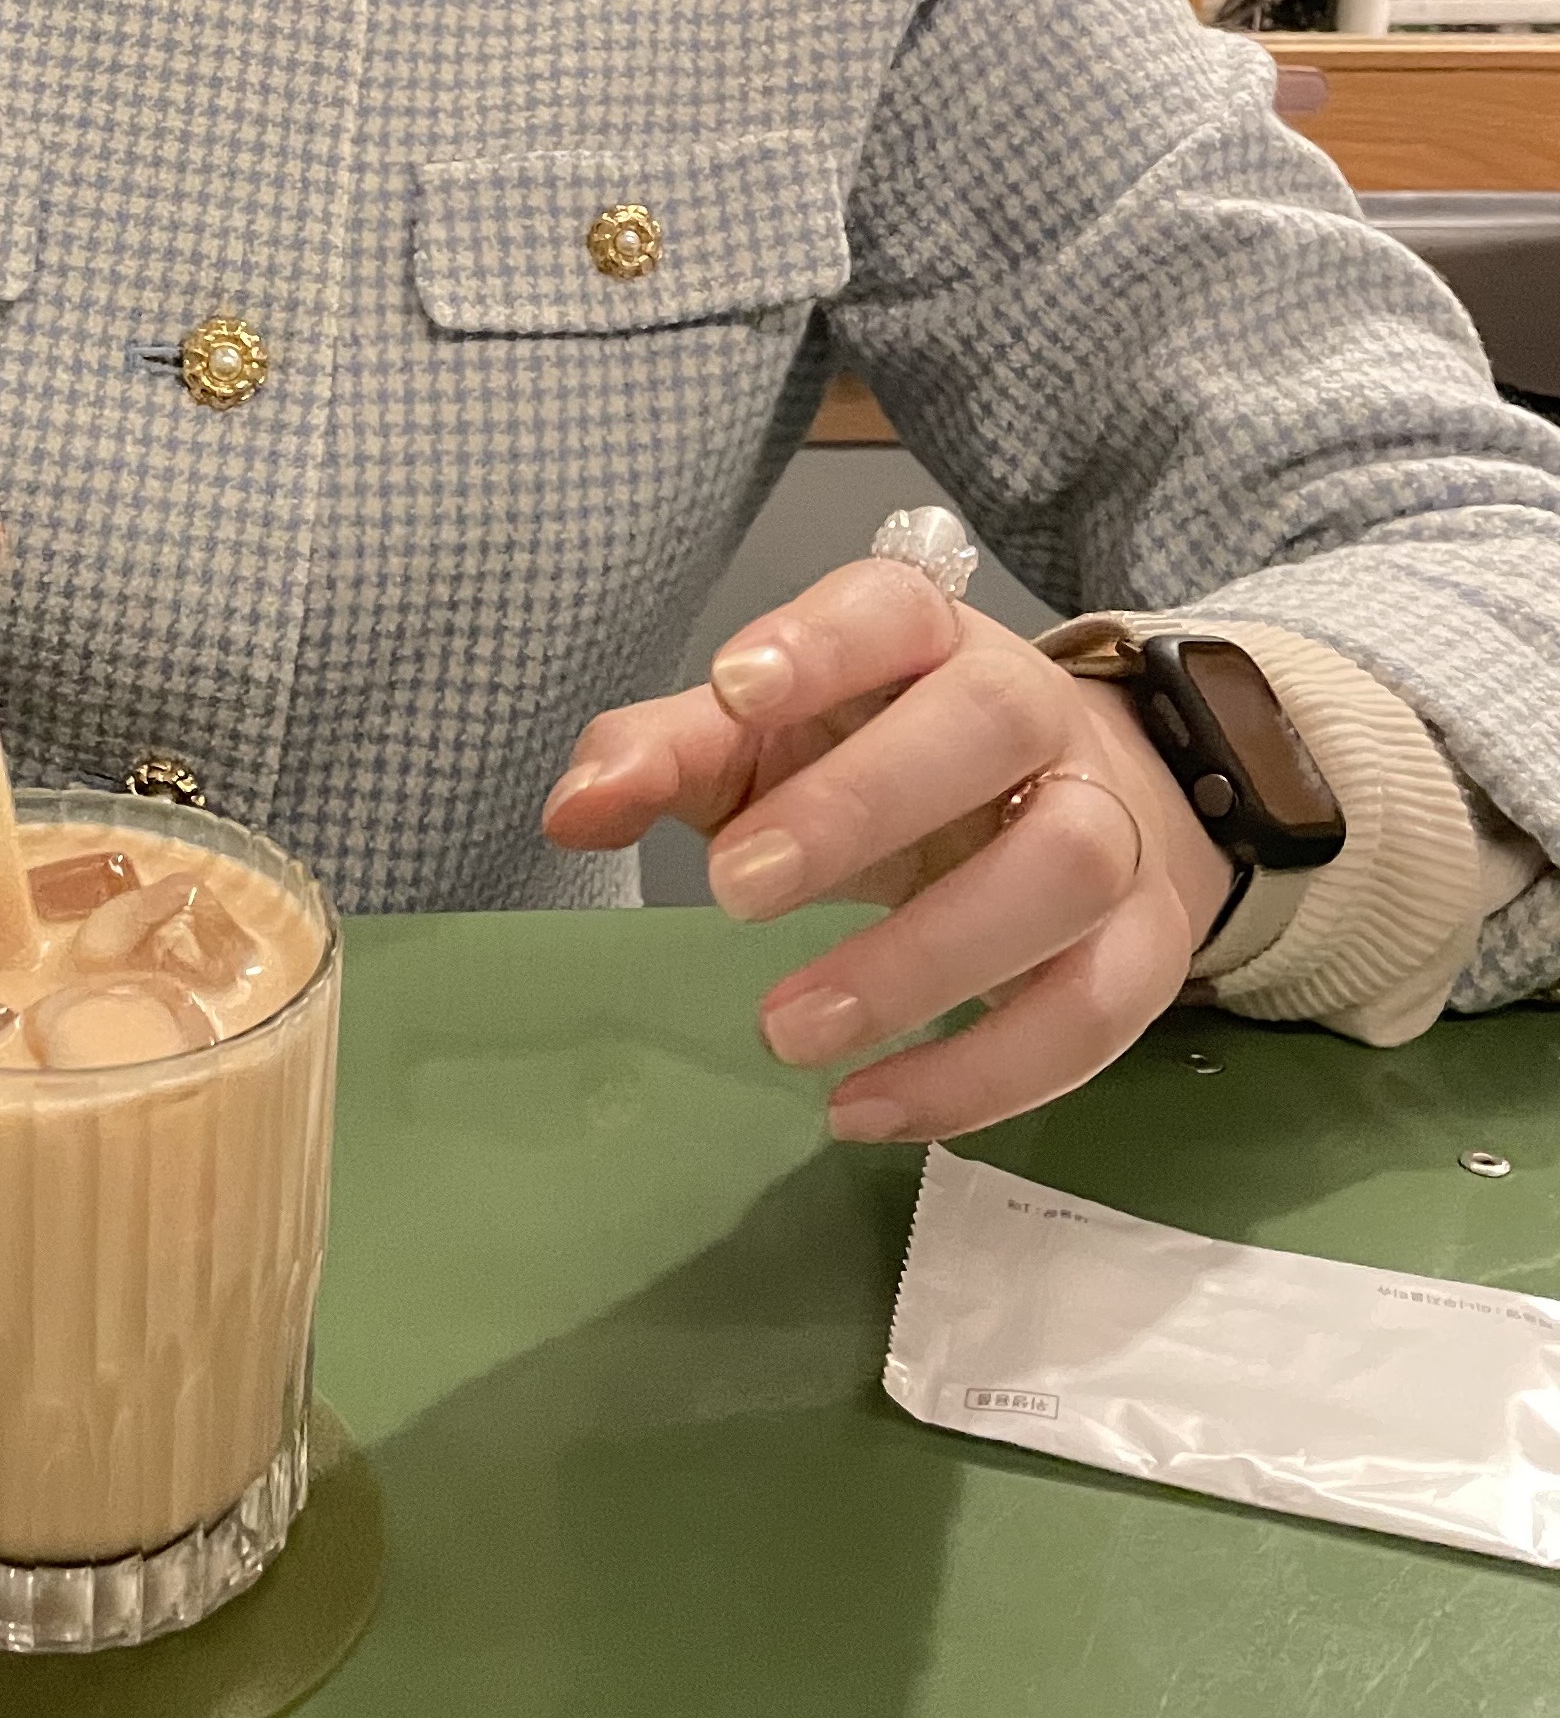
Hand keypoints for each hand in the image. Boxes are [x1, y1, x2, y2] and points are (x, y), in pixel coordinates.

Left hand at [540, 555, 1235, 1141]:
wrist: (1084, 800)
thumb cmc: (889, 754)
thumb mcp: (773, 737)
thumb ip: (670, 755)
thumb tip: (571, 811)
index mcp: (931, 641)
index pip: (894, 608)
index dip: (821, 640)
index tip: (733, 688)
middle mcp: (1038, 715)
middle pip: (988, 725)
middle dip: (863, 804)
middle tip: (733, 889)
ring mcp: (1111, 827)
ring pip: (1062, 871)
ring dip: (922, 960)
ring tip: (785, 1030)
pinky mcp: (1146, 946)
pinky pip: (1093, 1013)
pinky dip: (982, 1076)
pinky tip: (864, 1109)